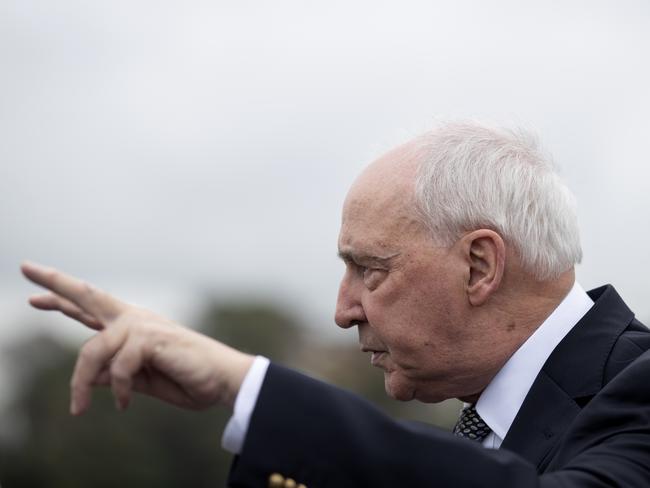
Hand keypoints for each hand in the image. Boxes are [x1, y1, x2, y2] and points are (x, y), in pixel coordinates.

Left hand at [21, 261, 253, 414]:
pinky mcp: (151, 337)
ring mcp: (143, 325)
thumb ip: (116, 375)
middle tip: (26, 267)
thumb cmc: (187, 378)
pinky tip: (123, 403)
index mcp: (132, 328)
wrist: (222, 379)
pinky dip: (118, 388)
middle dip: (57, 283)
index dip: (63, 301)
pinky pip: (118, 365)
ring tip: (77, 409)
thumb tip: (90, 376)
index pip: (91, 310)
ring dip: (79, 382)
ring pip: (93, 348)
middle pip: (88, 296)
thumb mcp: (142, 381)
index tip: (35, 295)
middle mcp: (134, 320)